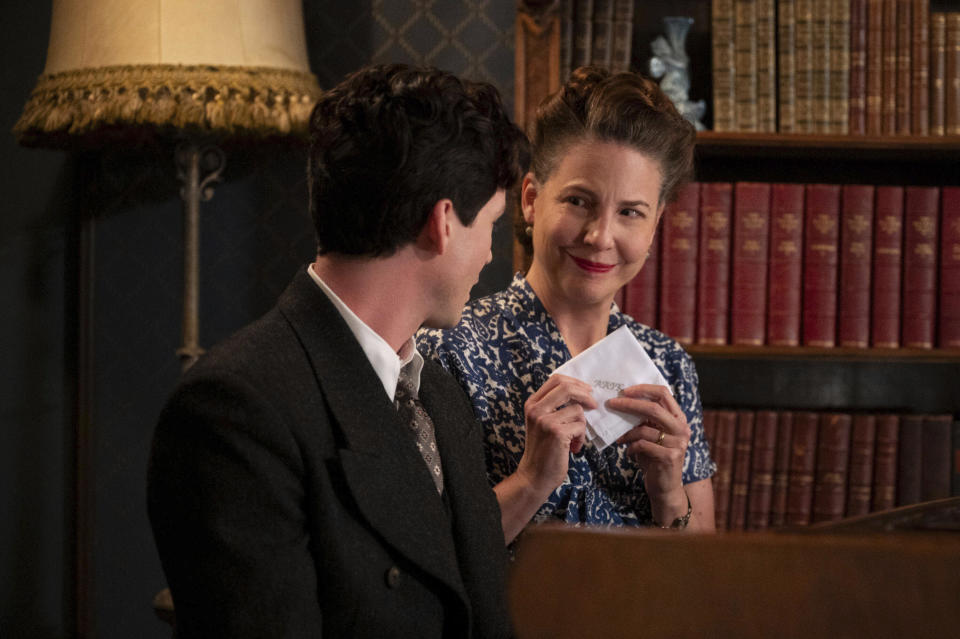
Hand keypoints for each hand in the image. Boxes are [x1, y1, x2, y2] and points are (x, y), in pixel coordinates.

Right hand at [515, 374, 596, 495]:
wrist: (534, 475)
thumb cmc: (543, 449)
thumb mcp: (542, 422)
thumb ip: (554, 406)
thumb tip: (582, 392)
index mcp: (532, 404)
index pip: (555, 380)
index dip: (575, 382)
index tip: (586, 390)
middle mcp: (536, 409)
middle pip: (566, 387)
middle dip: (585, 395)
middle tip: (594, 405)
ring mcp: (545, 420)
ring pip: (577, 410)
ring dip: (582, 425)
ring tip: (575, 438)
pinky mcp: (556, 432)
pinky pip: (580, 426)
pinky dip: (581, 438)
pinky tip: (574, 448)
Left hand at [606, 384, 690, 521]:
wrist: (665, 487)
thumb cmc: (654, 458)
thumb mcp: (651, 435)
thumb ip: (644, 420)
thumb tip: (621, 402)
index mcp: (679, 418)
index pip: (663, 393)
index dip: (643, 389)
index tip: (624, 390)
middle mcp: (682, 428)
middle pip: (654, 407)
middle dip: (629, 404)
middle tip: (611, 403)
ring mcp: (678, 443)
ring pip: (645, 428)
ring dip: (627, 432)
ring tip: (620, 438)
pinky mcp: (670, 456)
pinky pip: (642, 445)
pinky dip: (631, 447)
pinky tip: (629, 453)